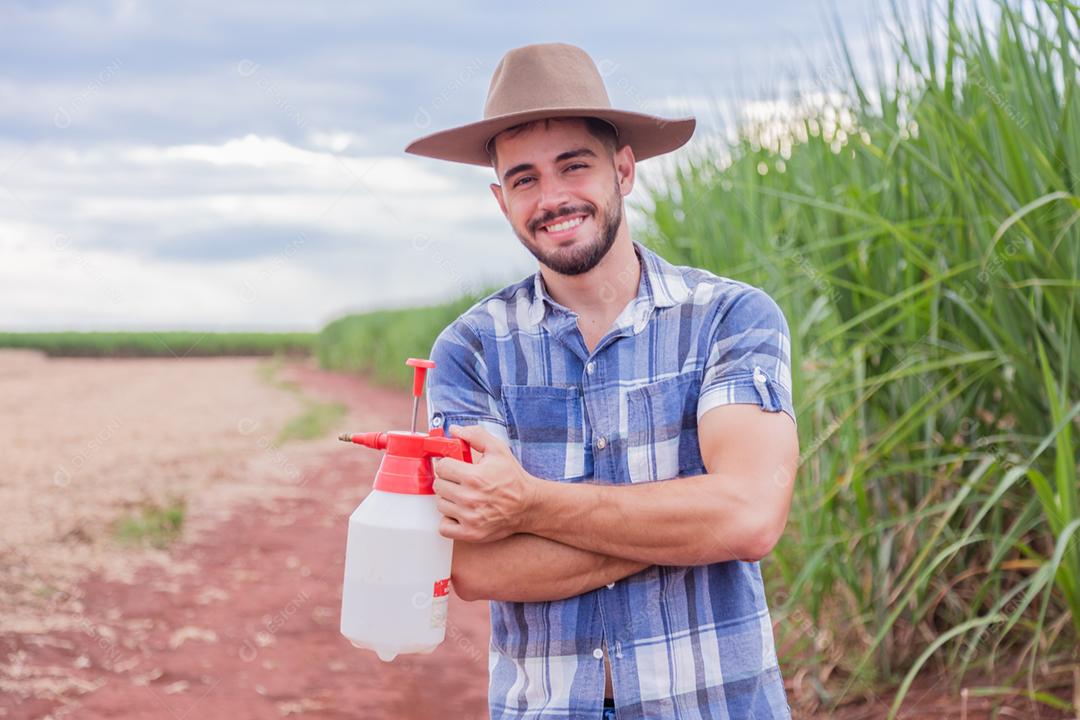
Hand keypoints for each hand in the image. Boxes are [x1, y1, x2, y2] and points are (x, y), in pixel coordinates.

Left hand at [432, 425, 538, 542]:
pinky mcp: (470, 533)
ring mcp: (469, 518)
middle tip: (459, 480)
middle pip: (438, 485)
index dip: (448, 464)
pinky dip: (448, 520)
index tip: (455, 466)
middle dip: (448, 480)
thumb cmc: (513, 478)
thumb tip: (454, 430)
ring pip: (440, 504)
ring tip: (462, 495)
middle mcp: (469, 498)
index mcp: (474, 477)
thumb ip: (476, 435)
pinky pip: (444, 527)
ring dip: (448, 499)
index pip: (442, 467)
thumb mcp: (498, 450)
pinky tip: (459, 512)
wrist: (528, 505)